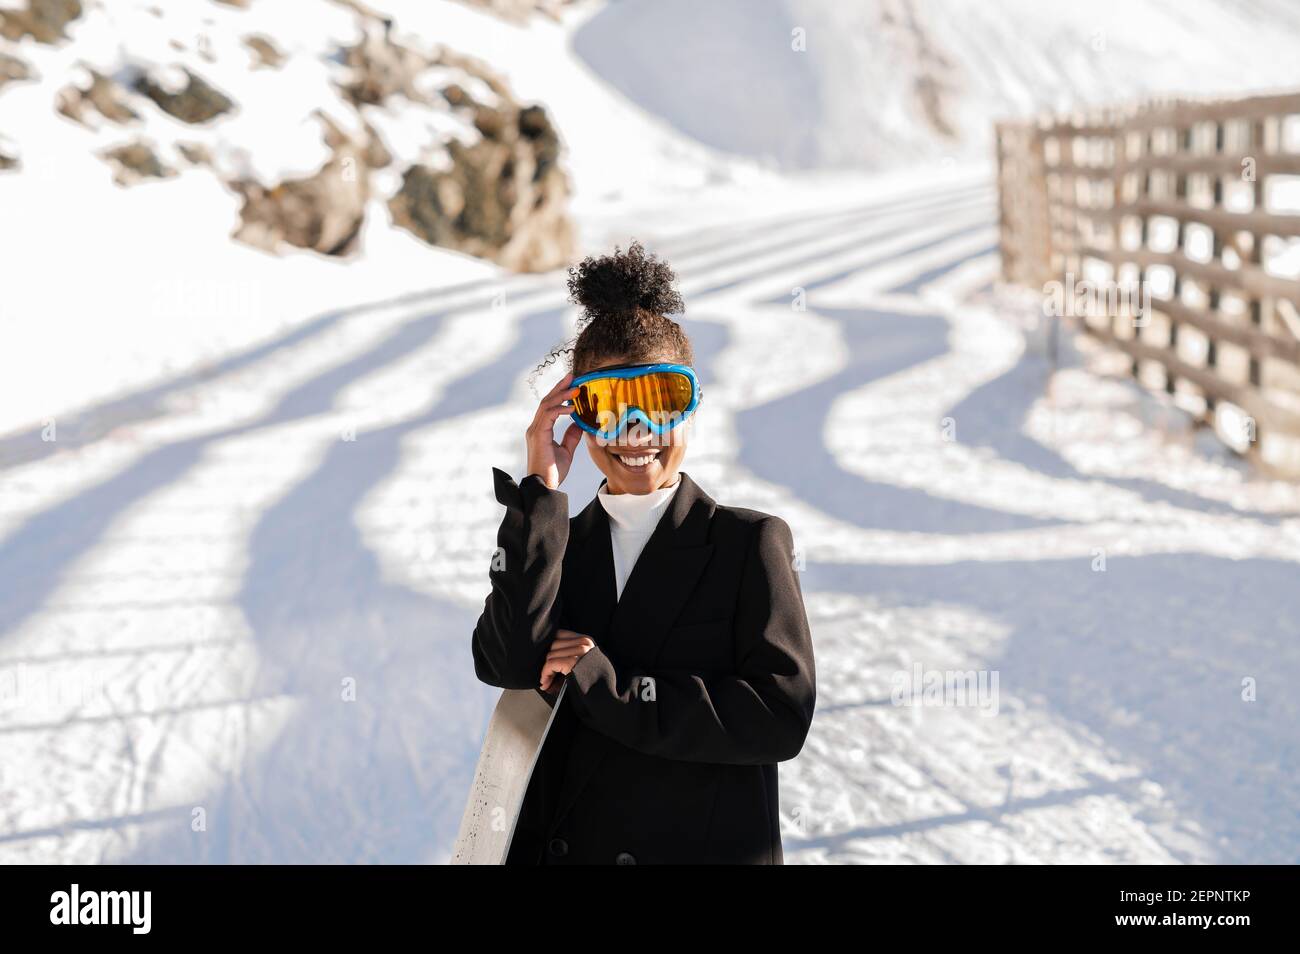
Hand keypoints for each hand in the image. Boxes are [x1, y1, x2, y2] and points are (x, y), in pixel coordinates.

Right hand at [526, 373, 582, 490]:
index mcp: (540, 430)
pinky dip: (560, 409)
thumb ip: (570, 436)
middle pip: (546, 401)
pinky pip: (548, 416)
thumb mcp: (566, 451)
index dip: (559, 393)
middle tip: (573, 376)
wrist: (544, 487)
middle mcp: (535, 428)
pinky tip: (572, 407)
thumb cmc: (552, 472)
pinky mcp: (538, 436)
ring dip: (561, 394)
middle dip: (559, 387)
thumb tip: (578, 423)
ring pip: (547, 405)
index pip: (549, 406)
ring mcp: (535, 431)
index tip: (572, 384)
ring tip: (575, 388)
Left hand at [540, 629, 595, 692]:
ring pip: (550, 654)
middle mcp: (584, 643)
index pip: (559, 635)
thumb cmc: (596, 683)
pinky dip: (545, 674)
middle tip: (546, 676)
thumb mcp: (586, 662)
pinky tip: (546, 683)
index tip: (548, 662)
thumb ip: (572, 653)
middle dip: (546, 661)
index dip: (550, 648)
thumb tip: (549, 654)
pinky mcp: (573, 662)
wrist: (606, 697)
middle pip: (553, 645)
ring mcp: (580, 651)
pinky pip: (550, 664)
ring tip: (546, 682)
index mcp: (586, 640)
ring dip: (545, 670)